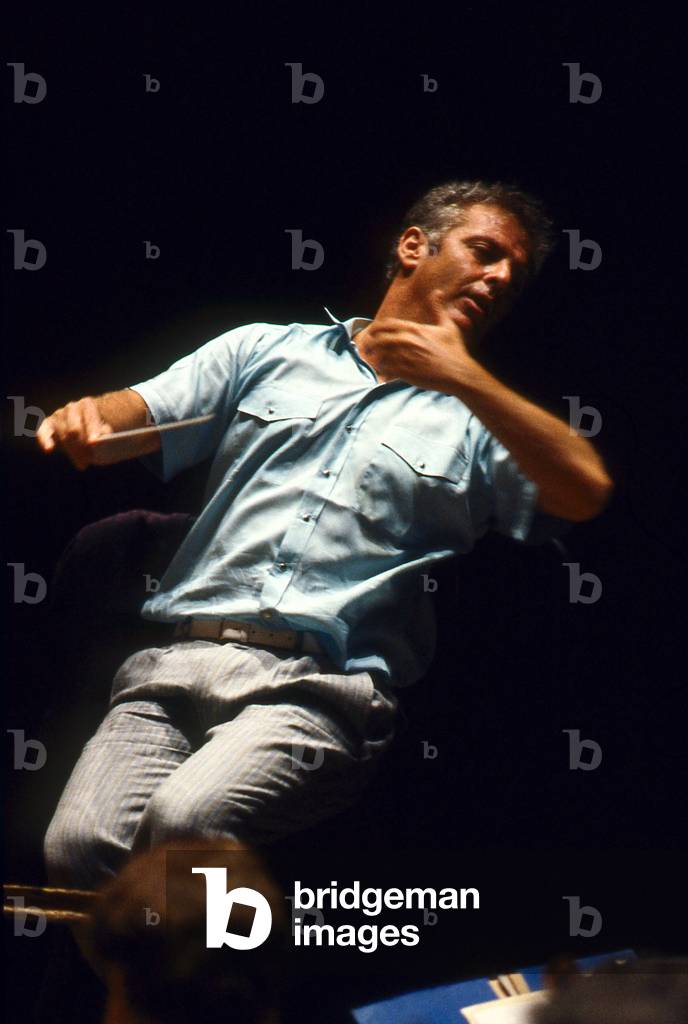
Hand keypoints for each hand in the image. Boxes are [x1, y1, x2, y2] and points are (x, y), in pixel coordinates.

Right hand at [36, 397, 112, 469]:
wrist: (87, 427)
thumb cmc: (99, 430)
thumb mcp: (106, 430)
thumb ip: (104, 432)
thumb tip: (98, 440)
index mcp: (87, 404)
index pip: (88, 418)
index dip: (92, 430)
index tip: (94, 442)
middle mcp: (71, 407)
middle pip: (74, 430)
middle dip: (82, 446)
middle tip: (91, 459)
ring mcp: (58, 415)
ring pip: (64, 437)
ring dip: (73, 452)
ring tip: (84, 464)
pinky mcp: (47, 425)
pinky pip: (43, 432)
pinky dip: (45, 440)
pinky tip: (49, 449)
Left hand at [358, 289, 473, 391]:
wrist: (460, 373)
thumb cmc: (455, 350)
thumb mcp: (448, 325)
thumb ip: (438, 309)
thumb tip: (437, 292)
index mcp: (414, 329)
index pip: (386, 325)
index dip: (375, 329)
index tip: (371, 333)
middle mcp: (407, 341)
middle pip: (379, 339)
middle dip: (370, 343)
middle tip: (366, 348)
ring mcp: (406, 357)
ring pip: (380, 354)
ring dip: (374, 357)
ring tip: (372, 360)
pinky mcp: (406, 372)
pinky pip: (386, 369)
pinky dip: (381, 370)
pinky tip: (381, 371)